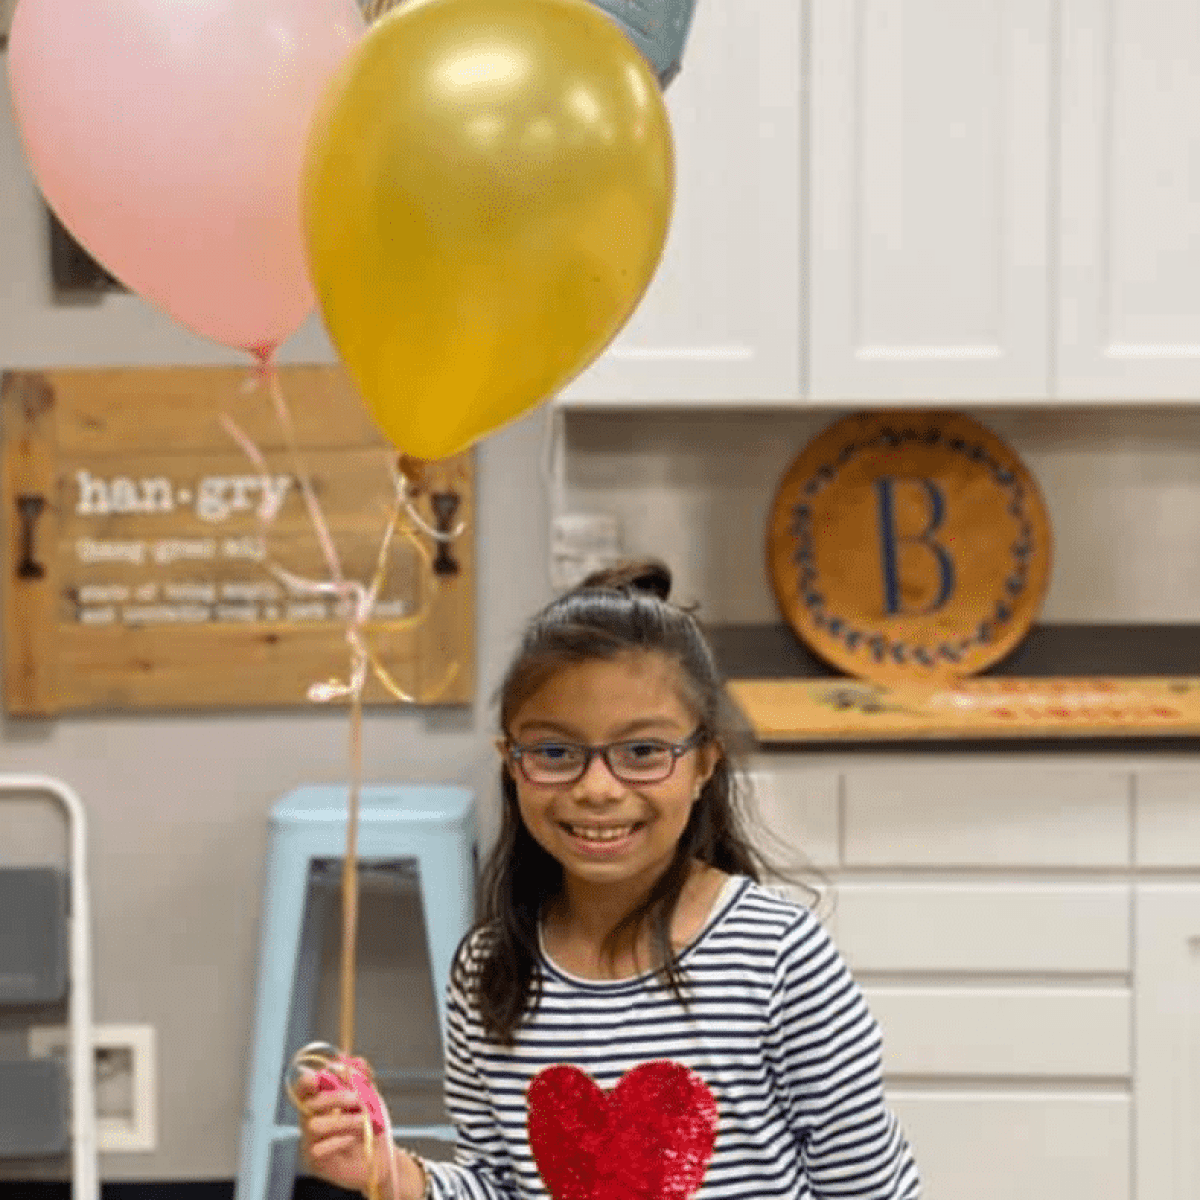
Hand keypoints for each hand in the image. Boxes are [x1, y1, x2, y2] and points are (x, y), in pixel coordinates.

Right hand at [294, 1070, 396, 1195]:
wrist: (382, 1155)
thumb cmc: (371, 1125)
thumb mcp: (371, 1097)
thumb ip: (362, 1078)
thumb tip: (354, 1059)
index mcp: (320, 1100)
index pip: (303, 1088)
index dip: (306, 1082)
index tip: (317, 1078)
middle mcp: (310, 1119)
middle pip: (309, 1104)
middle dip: (335, 1098)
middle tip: (357, 1099)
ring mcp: (311, 1141)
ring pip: (314, 1126)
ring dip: (343, 1120)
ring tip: (364, 1121)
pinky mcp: (315, 1162)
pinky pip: (318, 1150)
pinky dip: (339, 1142)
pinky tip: (352, 1140)